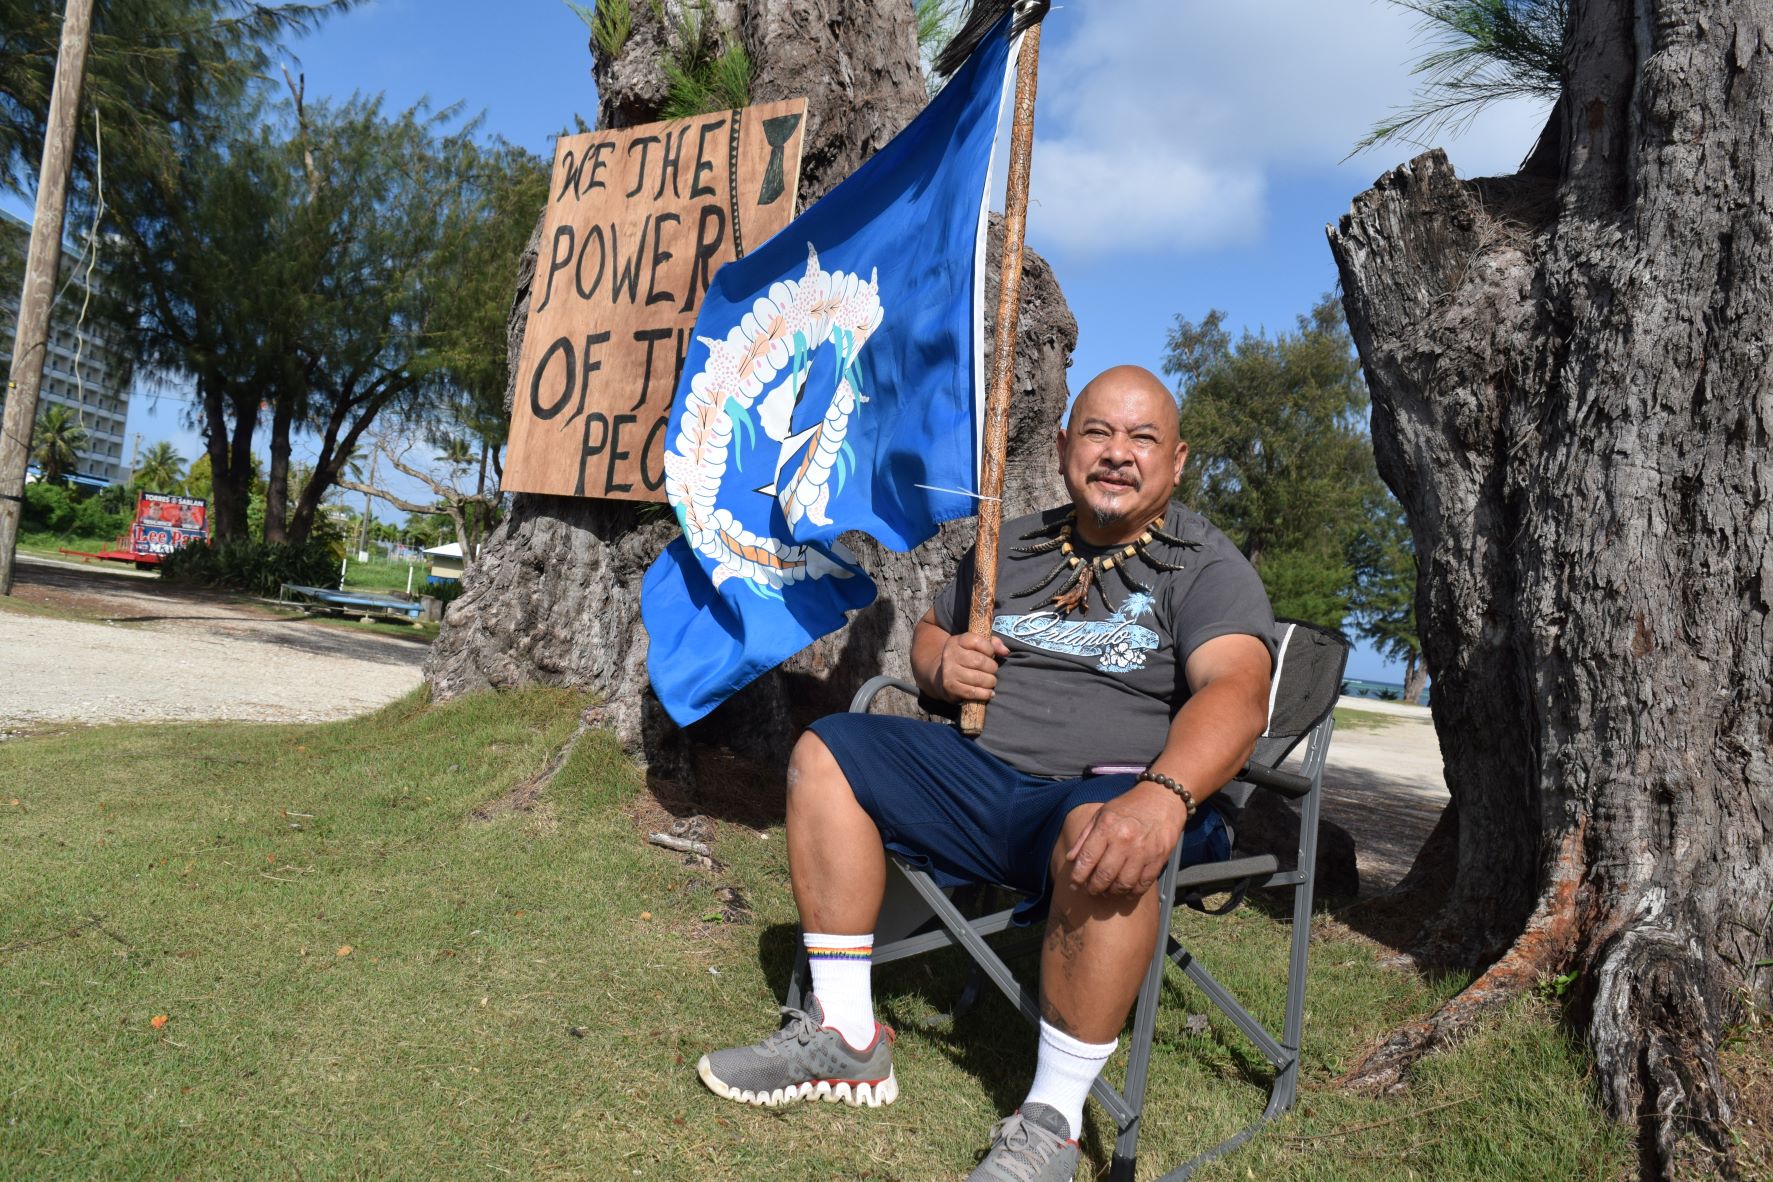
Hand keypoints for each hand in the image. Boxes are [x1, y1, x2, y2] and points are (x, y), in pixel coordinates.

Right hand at [935, 632, 1008, 702]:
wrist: (943, 675)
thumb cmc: (966, 658)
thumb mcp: (976, 646)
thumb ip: (993, 644)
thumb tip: (1005, 651)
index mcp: (956, 641)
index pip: (976, 641)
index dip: (989, 649)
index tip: (991, 654)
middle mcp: (950, 655)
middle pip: (979, 661)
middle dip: (992, 668)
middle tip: (993, 671)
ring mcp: (949, 672)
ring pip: (977, 678)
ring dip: (990, 681)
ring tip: (991, 681)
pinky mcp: (950, 687)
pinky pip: (972, 692)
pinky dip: (984, 694)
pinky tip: (989, 692)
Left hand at [1065, 781, 1187, 895]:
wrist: (1162, 798)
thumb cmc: (1128, 806)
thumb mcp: (1101, 814)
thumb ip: (1084, 837)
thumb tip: (1070, 859)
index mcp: (1106, 827)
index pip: (1086, 859)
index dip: (1077, 877)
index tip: (1073, 885)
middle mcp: (1124, 840)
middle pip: (1104, 876)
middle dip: (1093, 888)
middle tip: (1090, 890)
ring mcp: (1143, 851)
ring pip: (1123, 884)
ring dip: (1112, 892)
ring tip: (1108, 891)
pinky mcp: (1158, 858)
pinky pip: (1143, 885)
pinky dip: (1132, 892)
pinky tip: (1126, 890)